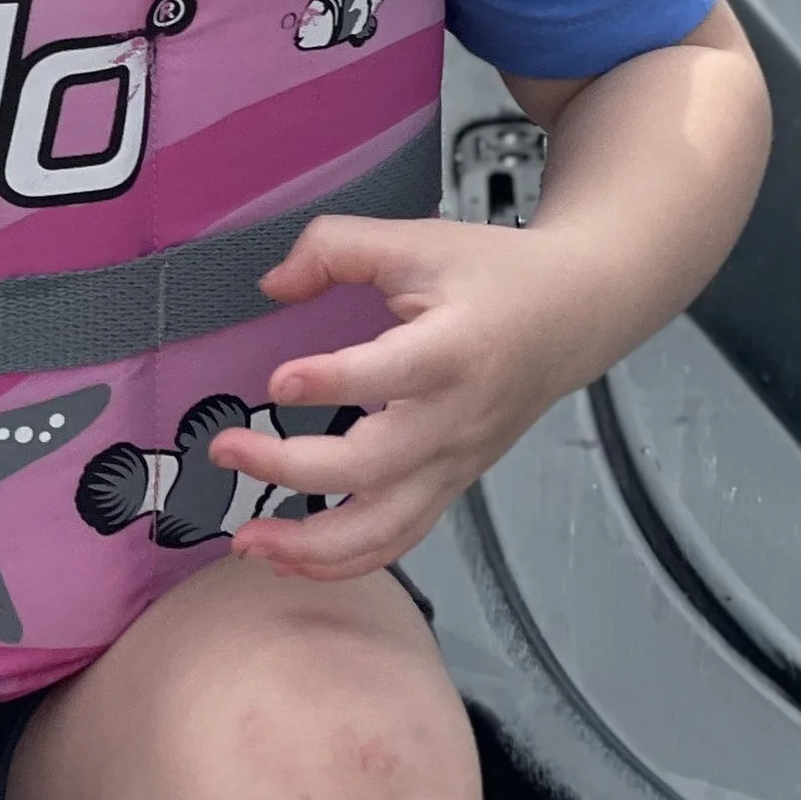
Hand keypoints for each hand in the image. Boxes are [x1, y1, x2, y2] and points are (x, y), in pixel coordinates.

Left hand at [208, 212, 602, 582]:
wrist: (574, 314)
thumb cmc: (491, 273)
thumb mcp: (417, 238)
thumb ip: (336, 247)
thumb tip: (272, 285)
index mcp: (453, 348)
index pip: (390, 374)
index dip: (332, 383)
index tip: (275, 381)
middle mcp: (455, 418)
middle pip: (373, 467)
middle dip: (291, 469)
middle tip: (225, 448)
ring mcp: (455, 462)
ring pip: (385, 528)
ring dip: (311, 547)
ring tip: (245, 541)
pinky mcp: (451, 484)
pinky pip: (399, 538)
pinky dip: (346, 562)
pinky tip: (291, 560)